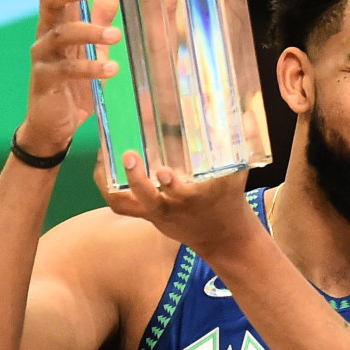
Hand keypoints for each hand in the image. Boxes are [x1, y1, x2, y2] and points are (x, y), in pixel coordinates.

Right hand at [17, 0, 121, 156]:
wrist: (56, 126)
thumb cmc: (78, 82)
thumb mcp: (96, 46)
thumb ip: (103, 14)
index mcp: (61, 20)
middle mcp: (47, 32)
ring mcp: (43, 56)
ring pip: (59, 34)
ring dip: (89, 32)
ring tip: (116, 37)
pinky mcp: (44, 80)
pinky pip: (66, 69)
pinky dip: (90, 68)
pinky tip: (111, 69)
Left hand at [97, 150, 258, 255]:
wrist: (221, 236)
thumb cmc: (228, 199)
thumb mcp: (238, 173)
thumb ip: (241, 143)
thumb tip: (245, 112)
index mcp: (196, 199)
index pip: (181, 195)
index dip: (171, 186)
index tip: (164, 171)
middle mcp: (172, 208)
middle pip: (147, 200)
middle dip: (136, 180)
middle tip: (129, 154)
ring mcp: (156, 213)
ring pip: (125, 204)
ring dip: (111, 182)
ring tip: (105, 155)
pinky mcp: (146, 215)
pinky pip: (120, 203)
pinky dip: (108, 185)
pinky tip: (104, 164)